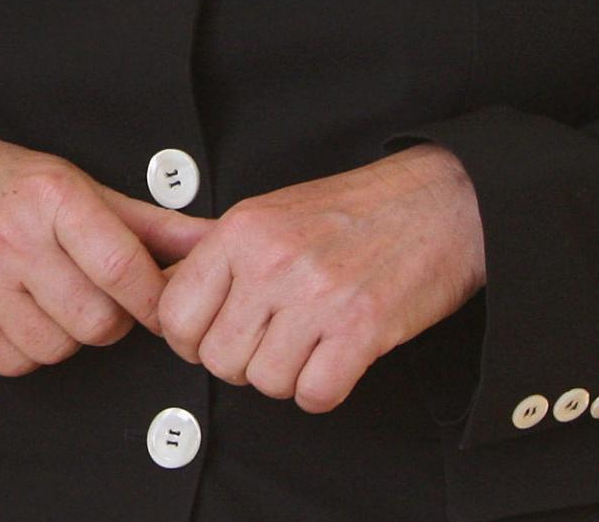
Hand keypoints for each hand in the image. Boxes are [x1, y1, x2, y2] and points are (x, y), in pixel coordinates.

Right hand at [0, 131, 208, 377]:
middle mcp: (10, 237)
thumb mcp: (77, 185)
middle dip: (109, 319)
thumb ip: (150, 223)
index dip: (152, 300)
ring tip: (50, 299)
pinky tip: (18, 313)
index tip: (156, 303)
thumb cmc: (3, 184)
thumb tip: (218, 241)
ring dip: (66, 334)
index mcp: (50, 196)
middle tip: (94, 296)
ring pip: (59, 349)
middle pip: (98, 324)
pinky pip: (15, 363)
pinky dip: (26, 349)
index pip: (123, 270)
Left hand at [146, 144, 486, 413]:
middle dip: (239, 363)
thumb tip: (161, 280)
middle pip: (217, 357)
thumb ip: (211, 249)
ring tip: (303, 349)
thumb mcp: (266, 212)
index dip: (188, 340)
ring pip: (265, 381)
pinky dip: (320, 393)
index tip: (209, 338)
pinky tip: (330, 365)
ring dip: (284, 378)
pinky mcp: (362, 329)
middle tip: (265, 345)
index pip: (174, 313)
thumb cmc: (352, 211)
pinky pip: (315, 394)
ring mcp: (317, 296)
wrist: (437, 205)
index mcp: (240, 231)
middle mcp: (272, 262)